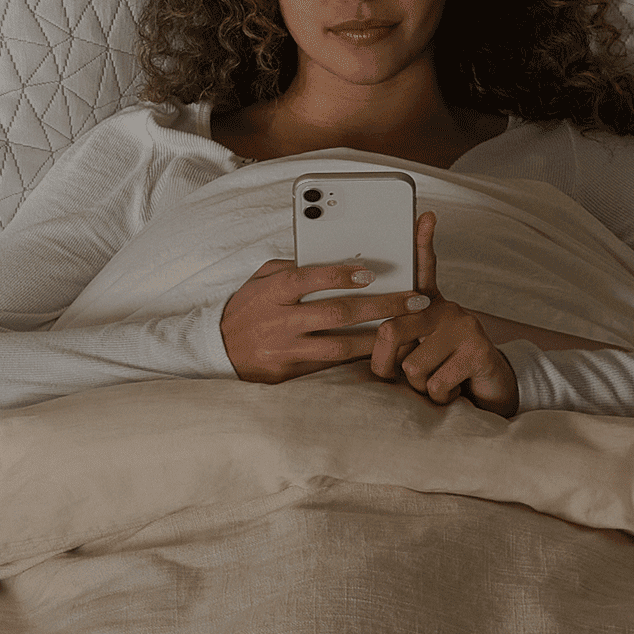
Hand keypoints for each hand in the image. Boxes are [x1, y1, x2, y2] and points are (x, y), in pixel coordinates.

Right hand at [221, 257, 432, 384]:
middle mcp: (281, 321)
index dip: (340, 275)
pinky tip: (381, 349)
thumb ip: (293, 269)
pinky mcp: (292, 372)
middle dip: (380, 306)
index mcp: (273, 292)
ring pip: (340, 346)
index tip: (371, 272)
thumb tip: (331, 261)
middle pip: (336, 313)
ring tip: (408, 329)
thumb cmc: (246, 307)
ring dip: (378, 338)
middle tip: (414, 300)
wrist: (220, 349)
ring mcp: (287, 349)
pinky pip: (331, 365)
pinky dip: (357, 356)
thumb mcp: (262, 278)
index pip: (308, 279)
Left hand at [368, 211, 518, 416]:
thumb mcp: (412, 353)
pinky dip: (439, 396)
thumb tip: (379, 334)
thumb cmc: (439, 373)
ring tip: (438, 379)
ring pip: (412, 364)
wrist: (487, 397)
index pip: (423, 268)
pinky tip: (456, 388)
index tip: (426, 215)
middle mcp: (446, 309)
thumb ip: (395, 340)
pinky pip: (436, 383)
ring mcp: (464, 326)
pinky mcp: (477, 351)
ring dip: (419, 386)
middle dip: (387, 364)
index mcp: (427, 305)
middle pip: (391, 330)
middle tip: (405, 375)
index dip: (423, 242)